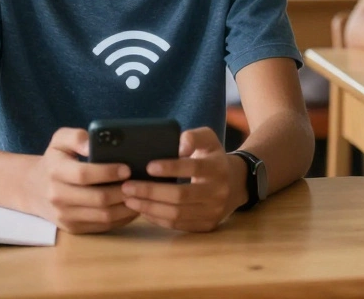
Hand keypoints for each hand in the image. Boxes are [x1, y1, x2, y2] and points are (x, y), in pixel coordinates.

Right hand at [25, 128, 138, 233]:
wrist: (33, 188)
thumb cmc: (56, 160)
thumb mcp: (60, 141)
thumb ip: (76, 137)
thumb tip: (92, 144)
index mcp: (55, 171)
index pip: (84, 175)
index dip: (108, 172)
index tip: (127, 169)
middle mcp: (57, 196)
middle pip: (98, 198)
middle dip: (123, 191)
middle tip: (140, 183)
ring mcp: (65, 215)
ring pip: (103, 215)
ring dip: (127, 207)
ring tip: (141, 194)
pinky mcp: (73, 228)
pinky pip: (103, 226)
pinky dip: (122, 218)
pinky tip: (134, 205)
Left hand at [120, 127, 240, 231]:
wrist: (236, 184)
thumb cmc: (213, 159)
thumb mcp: (209, 140)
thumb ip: (193, 137)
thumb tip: (178, 147)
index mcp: (217, 168)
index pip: (193, 168)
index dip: (170, 168)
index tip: (148, 166)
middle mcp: (218, 192)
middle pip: (180, 195)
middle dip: (150, 192)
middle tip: (127, 187)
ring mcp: (213, 211)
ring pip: (176, 213)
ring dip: (149, 207)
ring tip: (129, 199)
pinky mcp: (206, 226)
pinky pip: (177, 225)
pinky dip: (157, 218)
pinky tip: (142, 210)